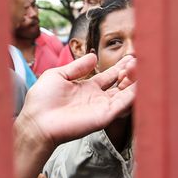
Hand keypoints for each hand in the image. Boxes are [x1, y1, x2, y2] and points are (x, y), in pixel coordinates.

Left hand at [16, 53, 136, 153]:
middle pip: (121, 84)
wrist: (37, 120)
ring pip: (125, 94)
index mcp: (87, 87)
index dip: (120, 67)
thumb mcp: (58, 75)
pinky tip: (140, 83)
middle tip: (138, 59)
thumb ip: (77, 67)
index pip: (109, 76)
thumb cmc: (42, 100)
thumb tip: (93, 56)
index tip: (131, 56)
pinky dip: (133, 94)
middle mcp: (97, 98)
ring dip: (134, 81)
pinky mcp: (104, 116)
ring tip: (139, 67)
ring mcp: (102, 107)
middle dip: (131, 72)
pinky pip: (123, 105)